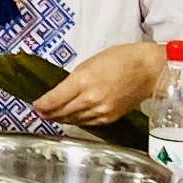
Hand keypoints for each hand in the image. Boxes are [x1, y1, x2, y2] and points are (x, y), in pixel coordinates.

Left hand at [31, 42, 164, 125]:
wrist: (148, 70)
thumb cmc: (122, 59)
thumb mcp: (91, 62)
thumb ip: (74, 79)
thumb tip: (61, 92)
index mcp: (83, 80)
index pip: (53, 99)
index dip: (41, 105)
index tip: (34, 105)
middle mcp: (89, 99)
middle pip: (60, 112)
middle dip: (48, 114)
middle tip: (40, 112)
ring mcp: (100, 111)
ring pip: (73, 120)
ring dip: (60, 119)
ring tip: (53, 116)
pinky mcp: (109, 119)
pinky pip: (87, 123)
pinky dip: (76, 121)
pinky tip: (72, 118)